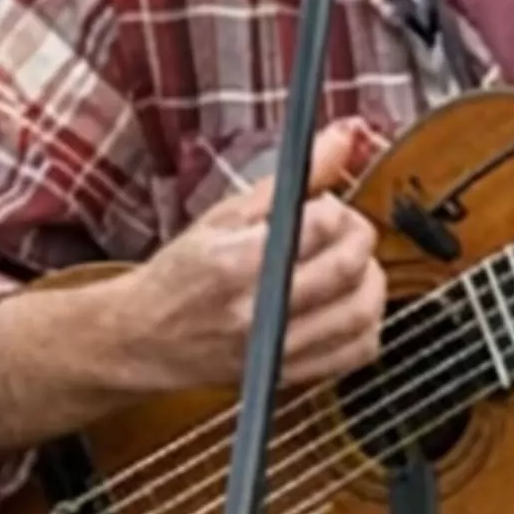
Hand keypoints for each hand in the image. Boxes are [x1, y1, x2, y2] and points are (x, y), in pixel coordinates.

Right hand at [106, 119, 391, 394]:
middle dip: (359, 237)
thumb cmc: (180, 274)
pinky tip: (347, 303)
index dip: (335, 207)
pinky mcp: (287, 376)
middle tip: (343, 229)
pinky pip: (355, 353)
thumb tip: (342, 138)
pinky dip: (366, 324)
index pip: (320, 226)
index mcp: (235, 263)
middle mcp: (256, 312)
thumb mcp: (225, 215)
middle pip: (347, 268)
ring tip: (347, 264)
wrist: (144, 337)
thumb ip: (291, 180)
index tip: (325, 205)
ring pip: (360, 314)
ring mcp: (274, 350)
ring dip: (370, 280)